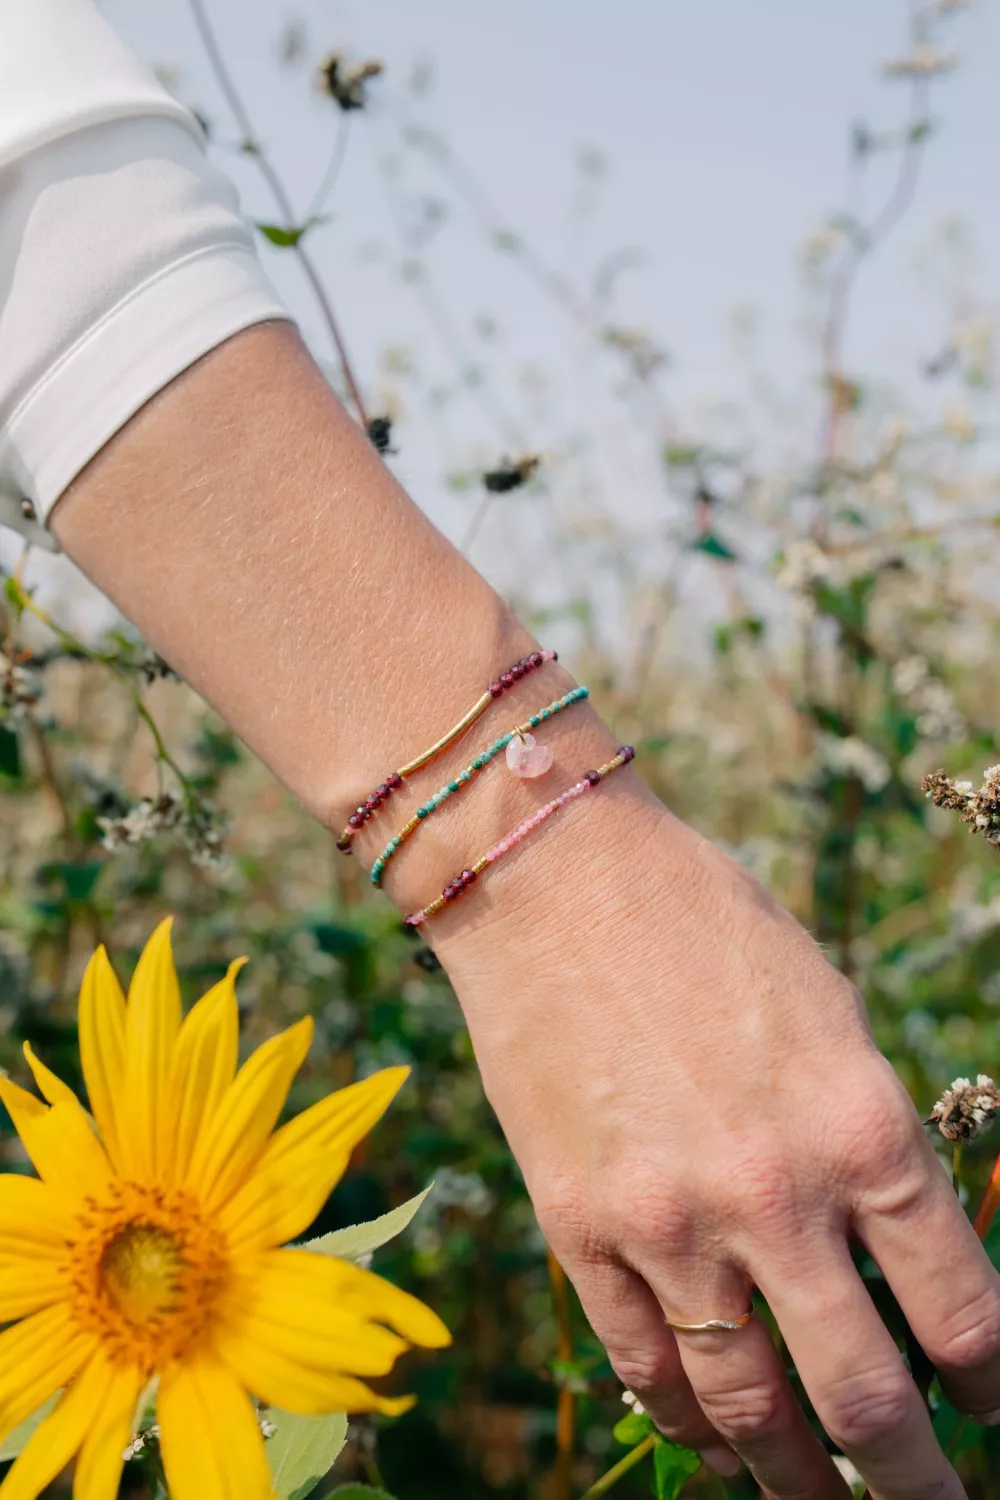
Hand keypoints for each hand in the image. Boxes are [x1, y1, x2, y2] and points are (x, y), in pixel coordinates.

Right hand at [419, 736, 999, 1499]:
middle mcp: (773, 1195)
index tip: (993, 1406)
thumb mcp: (828, 1015)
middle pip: (864, 1397)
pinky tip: (713, 1442)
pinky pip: (643, 1367)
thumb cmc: (706, 924)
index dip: (994, 1384)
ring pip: (749, 1409)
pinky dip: (688, 1424)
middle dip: (915, 1475)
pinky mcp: (578, 1229)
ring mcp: (666, 1224)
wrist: (553, 882)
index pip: (963, 1310)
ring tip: (823, 1497)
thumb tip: (895, 1257)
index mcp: (860, 1126)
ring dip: (798, 1477)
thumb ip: (866, 1141)